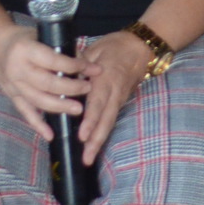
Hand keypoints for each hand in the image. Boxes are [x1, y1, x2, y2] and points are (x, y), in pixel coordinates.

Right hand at [0, 21, 93, 152]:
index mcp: (26, 50)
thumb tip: (88, 65)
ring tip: (78, 109)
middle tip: (87, 88)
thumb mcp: (41, 36)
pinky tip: (50, 134)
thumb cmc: (24, 39)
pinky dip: (38, 124)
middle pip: (47, 83)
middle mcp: (17, 68)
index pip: (54, 60)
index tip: (93, 68)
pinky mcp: (11, 96)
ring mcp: (13, 85)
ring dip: (59, 107)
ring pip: (38, 100)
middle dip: (70, 88)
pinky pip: (25, 112)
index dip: (75, 66)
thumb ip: (62, 49)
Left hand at [67, 30, 158, 161]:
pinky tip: (94, 145)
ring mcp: (119, 99)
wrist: (141, 47)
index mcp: (106, 79)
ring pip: (109, 123)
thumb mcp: (95, 49)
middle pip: (106, 120)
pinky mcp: (120, 102)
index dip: (90, 121)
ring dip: (99, 141)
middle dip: (96, 140)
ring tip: (89, 158)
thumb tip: (62, 78)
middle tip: (86, 158)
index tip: (82, 136)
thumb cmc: (115, 46)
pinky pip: (111, 119)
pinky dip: (102, 133)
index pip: (97, 103)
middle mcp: (114, 93)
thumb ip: (79, 65)